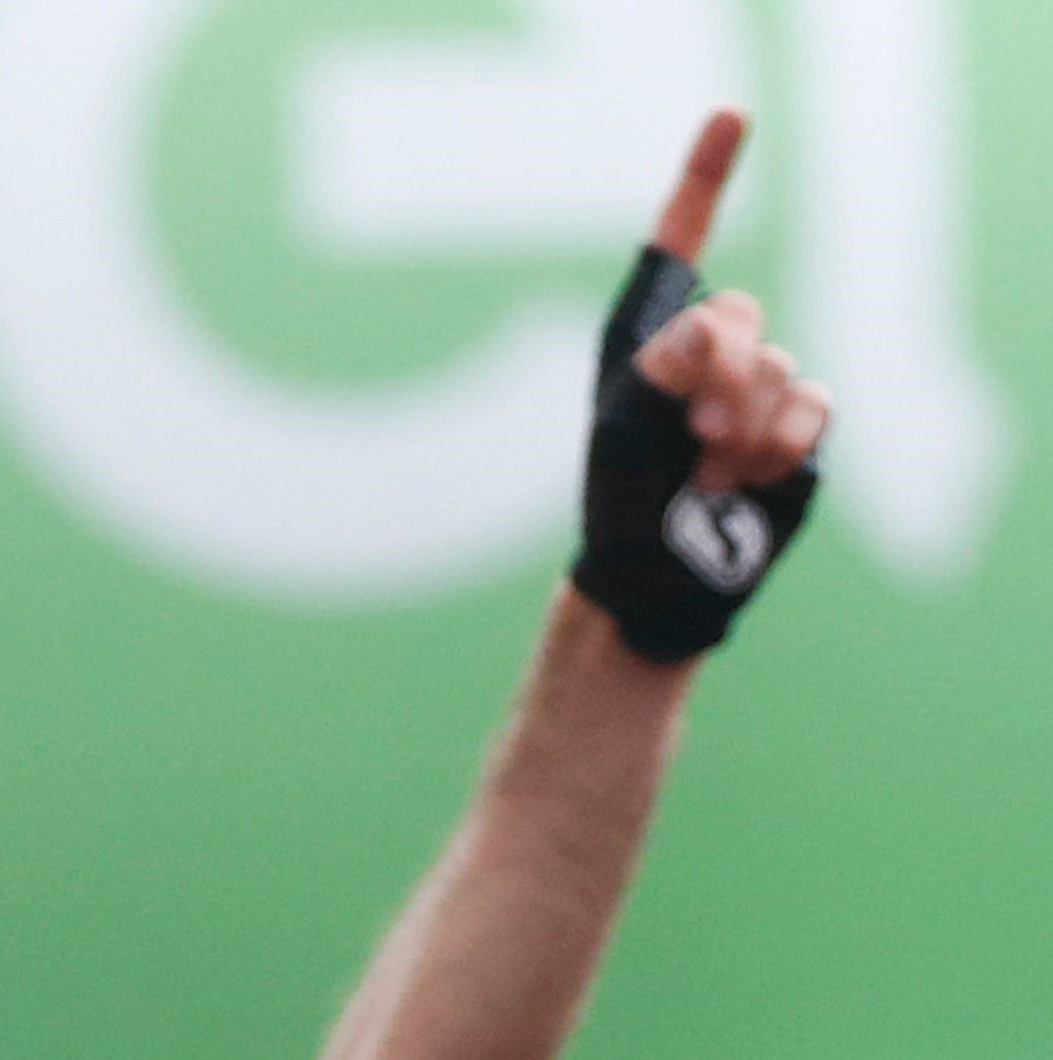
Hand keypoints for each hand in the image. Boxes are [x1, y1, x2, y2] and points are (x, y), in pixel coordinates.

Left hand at [573, 112, 829, 661]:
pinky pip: (812, 406)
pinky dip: (776, 446)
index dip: (707, 177)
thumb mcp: (623, 426)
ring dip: (738, 426)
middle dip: (716, 369)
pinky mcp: (797, 423)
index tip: (732, 115)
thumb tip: (711, 327)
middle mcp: (708, 350)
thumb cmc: (623, 497)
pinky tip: (744, 478)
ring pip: (777, 366)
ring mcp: (758, 385)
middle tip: (689, 428)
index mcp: (651, 336)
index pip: (680, 243)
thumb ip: (663, 364)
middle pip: (738, 312)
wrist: (658, 570)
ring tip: (706, 470)